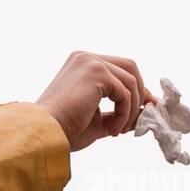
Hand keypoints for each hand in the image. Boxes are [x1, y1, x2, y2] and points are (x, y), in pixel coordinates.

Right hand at [36, 51, 157, 150]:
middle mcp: (85, 58)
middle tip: (142, 116)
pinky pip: (125, 93)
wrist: (46, 132)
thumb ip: (118, 113)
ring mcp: (91, 62)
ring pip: (131, 80)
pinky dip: (125, 113)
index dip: (135, 88)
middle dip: (141, 92)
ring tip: (118, 130)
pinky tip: (113, 130)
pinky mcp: (97, 72)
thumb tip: (143, 113)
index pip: (118, 69)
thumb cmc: (64, 130)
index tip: (144, 109)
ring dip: (131, 109)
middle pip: (129, 67)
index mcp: (81, 65)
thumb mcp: (97, 120)